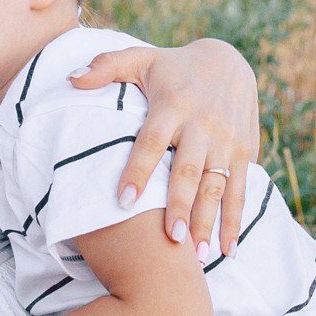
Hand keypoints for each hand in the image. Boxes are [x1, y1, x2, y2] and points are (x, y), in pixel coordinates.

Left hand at [69, 35, 257, 252]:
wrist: (230, 60)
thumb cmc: (173, 66)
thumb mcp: (140, 59)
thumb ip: (105, 68)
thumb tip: (70, 79)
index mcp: (172, 105)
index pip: (151, 142)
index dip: (138, 170)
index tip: (123, 201)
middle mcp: (203, 125)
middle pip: (189, 171)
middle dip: (181, 206)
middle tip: (172, 239)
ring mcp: (226, 140)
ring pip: (217, 186)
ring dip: (209, 222)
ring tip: (198, 257)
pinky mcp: (244, 151)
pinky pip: (239, 190)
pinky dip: (234, 220)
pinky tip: (227, 249)